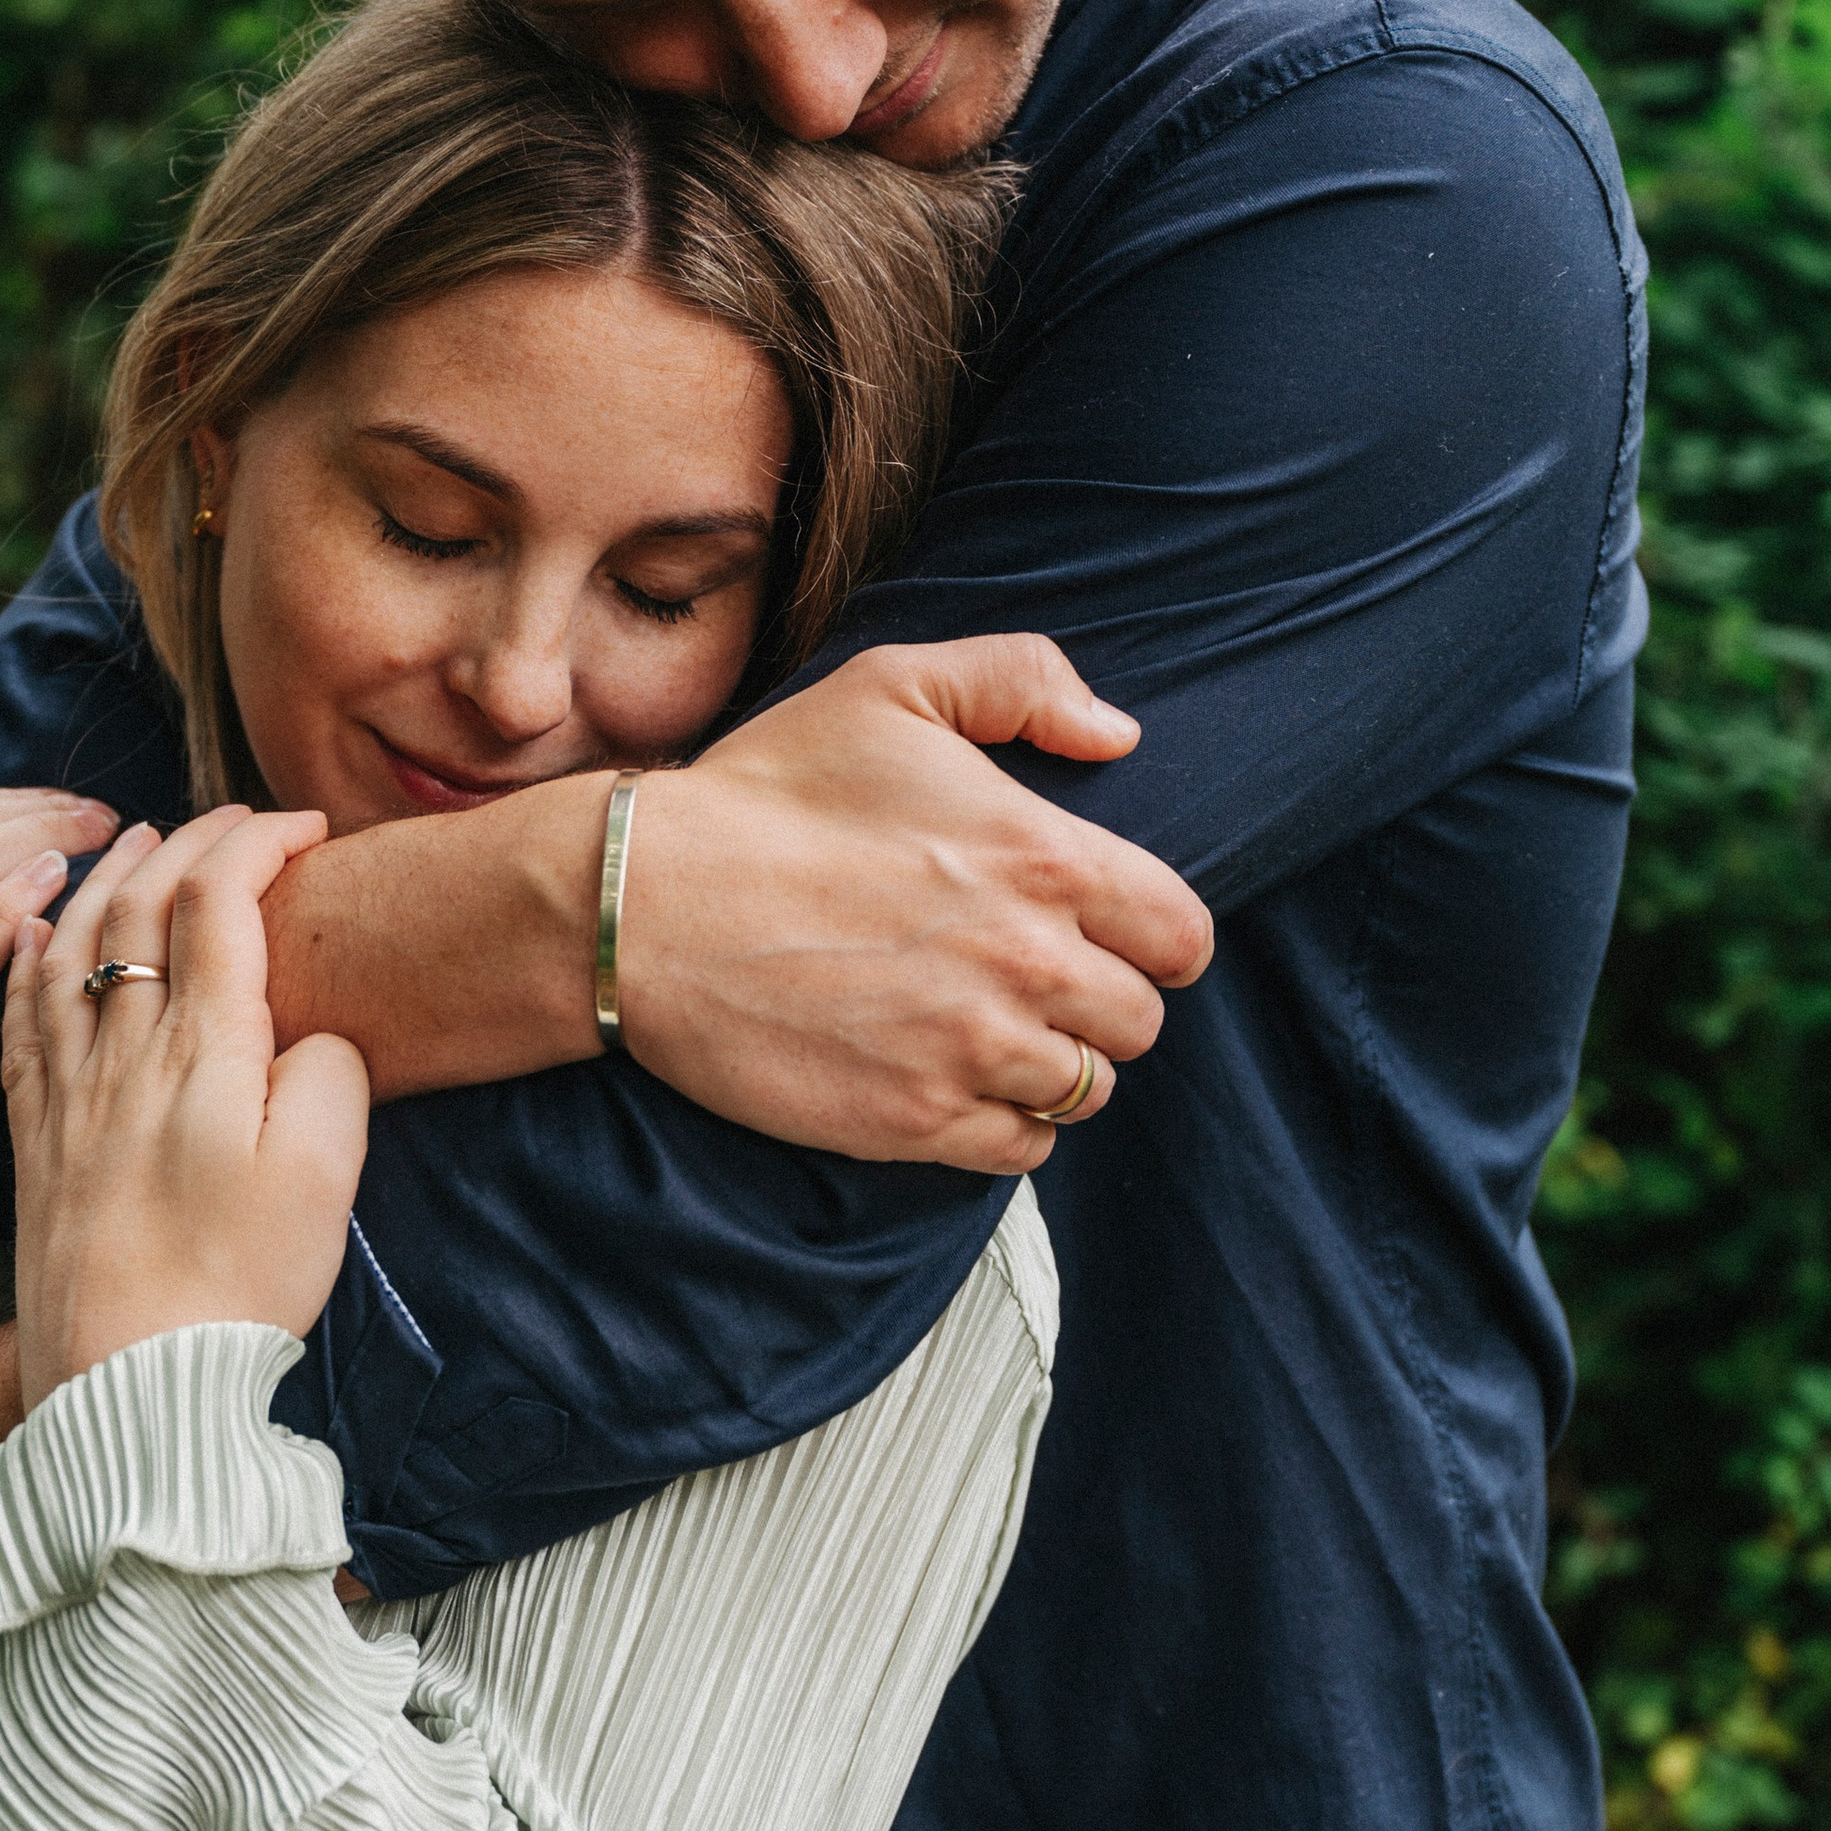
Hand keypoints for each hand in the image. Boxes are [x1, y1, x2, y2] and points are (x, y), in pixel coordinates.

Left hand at [4, 809, 370, 1408]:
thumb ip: (329, 1076)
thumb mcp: (324, 1176)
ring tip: (139, 843)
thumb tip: (309, 1034)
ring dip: (109, 877)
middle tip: (236, 819)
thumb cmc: (237, 1289)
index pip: (217, 902)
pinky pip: (20, 1014)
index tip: (305, 826)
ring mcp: (67, 1094)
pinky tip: (36, 933)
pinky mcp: (35, 1138)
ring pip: (70, 944)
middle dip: (190, 841)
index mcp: (201, 1054)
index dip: (260, 842)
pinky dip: (32, 952)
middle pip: (141, 905)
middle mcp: (122, 1055)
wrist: (126, 1387)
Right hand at [624, 634, 1213, 1175]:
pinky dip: (1005, 1125)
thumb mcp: (893, 685)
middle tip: (1034, 982)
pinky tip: (957, 1080)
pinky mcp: (915, 1120)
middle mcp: (1028, 964)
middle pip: (1139, 1023)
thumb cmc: (767, 792)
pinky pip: (1019, 1150)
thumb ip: (1023, 680)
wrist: (649, 905)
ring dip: (1053, 1066)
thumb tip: (1115, 735)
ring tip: (990, 1032)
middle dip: (1100, 1004)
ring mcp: (973, 1051)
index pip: (1181, 936)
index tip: (1114, 936)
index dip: (1157, 939)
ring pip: (1085, 1091)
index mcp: (1044, 859)